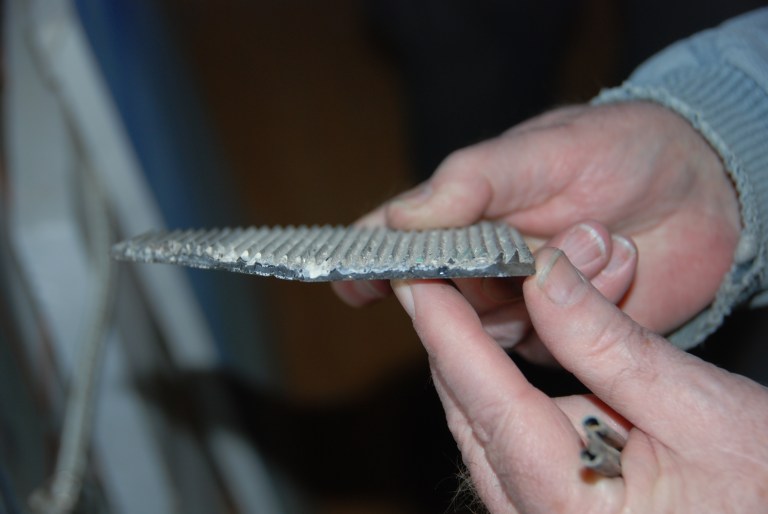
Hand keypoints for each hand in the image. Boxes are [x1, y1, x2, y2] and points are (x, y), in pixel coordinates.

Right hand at [334, 102, 740, 351]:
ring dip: (556, 280)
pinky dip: (593, 298)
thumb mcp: (543, 149)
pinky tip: (621, 256)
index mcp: (465, 215)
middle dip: (484, 280)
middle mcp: (485, 265)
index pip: (400, 243)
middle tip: (531, 253)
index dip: (370, 264)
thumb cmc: (614, 149)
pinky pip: (559, 337)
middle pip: (443, 297)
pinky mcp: (566, 335)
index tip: (352, 283)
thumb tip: (402, 218)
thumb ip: (472, 182)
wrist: (702, 186)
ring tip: (601, 233)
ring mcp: (524, 304)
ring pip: (503, 322)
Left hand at [392, 247, 767, 513]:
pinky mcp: (554, 512)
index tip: (416, 279)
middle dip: (451, 342)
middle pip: (469, 415)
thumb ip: (609, 342)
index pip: (483, 397)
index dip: (446, 330)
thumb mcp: (699, 408)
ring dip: (472, 367)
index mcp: (565, 502)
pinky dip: (498, 396)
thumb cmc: (763, 493)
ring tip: (461, 306)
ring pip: (482, 431)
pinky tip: (499, 358)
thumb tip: (544, 275)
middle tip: (436, 281)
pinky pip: (506, 448)